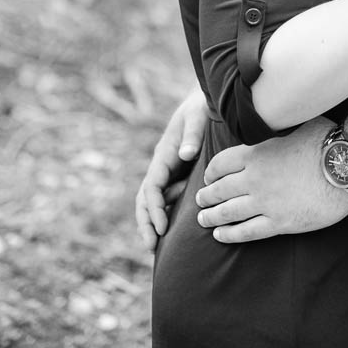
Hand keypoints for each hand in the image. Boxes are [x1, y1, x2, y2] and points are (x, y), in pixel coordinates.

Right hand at [135, 85, 207, 250]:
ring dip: (151, 222)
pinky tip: (169, 233)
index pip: (152, 186)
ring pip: (152, 201)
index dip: (154, 208)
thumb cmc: (200, 108)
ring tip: (155, 247)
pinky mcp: (176, 175)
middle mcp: (161, 165)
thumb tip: (186, 154)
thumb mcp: (197, 117)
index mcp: (163, 154)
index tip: (162, 226)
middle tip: (152, 246)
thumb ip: (193, 134)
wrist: (202, 101)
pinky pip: (165, 198)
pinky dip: (163, 214)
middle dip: (146, 222)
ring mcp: (167, 171)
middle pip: (145, 198)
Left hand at [195, 118, 347, 242]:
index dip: (211, 171)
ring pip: (228, 212)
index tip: (208, 177)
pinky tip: (220, 235)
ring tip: (203, 218)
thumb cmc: (326, 140)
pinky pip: (246, 232)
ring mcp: (266, 202)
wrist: (346, 166)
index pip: (221, 163)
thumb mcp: (296, 123)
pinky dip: (230, 234)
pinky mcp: (279, 222)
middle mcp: (255, 178)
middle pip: (220, 189)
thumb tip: (275, 110)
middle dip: (206, 195)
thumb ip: (278, 124)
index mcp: (257, 152)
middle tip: (200, 199)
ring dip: (212, 216)